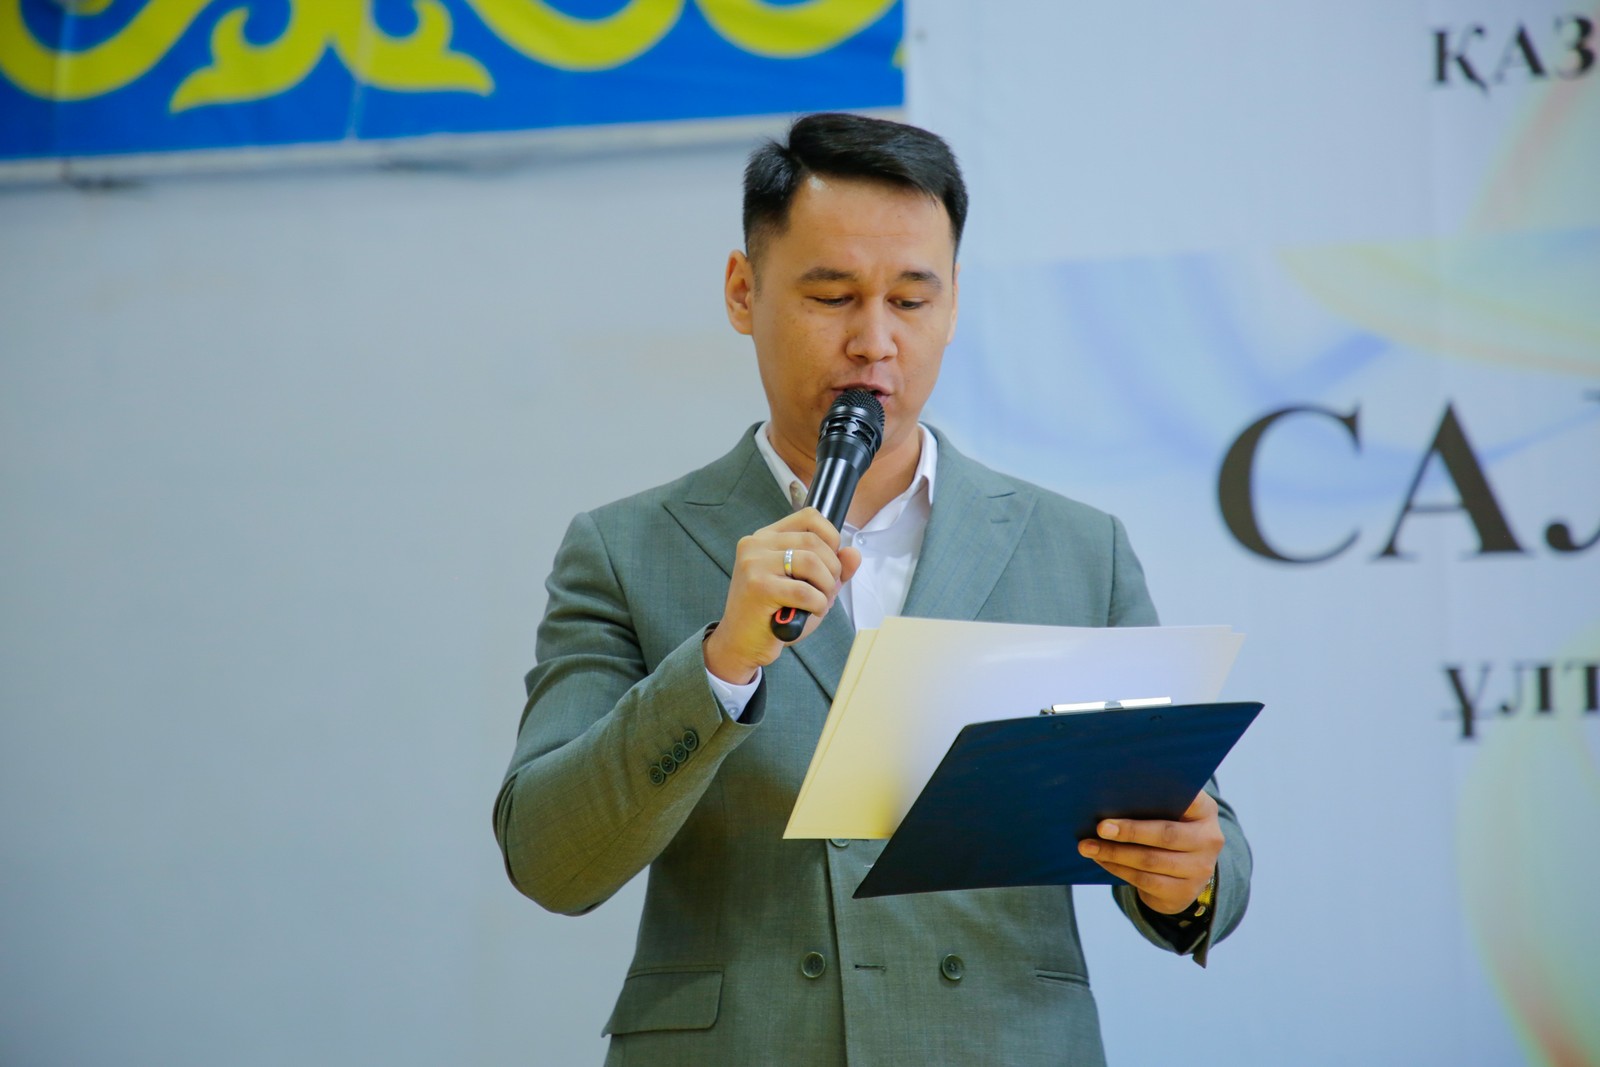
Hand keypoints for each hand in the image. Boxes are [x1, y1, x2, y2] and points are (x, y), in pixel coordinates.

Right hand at [703, 507, 861, 684]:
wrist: (741, 644)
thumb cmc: (773, 614)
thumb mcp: (807, 586)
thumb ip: (831, 568)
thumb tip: (853, 553)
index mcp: (766, 537)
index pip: (809, 516)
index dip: (831, 536)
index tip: (831, 561)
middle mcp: (756, 544)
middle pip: (814, 541)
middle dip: (832, 569)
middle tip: (826, 590)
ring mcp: (754, 564)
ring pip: (812, 562)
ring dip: (826, 587)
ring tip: (819, 602)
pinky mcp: (758, 587)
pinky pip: (805, 591)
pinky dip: (817, 604)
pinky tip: (809, 612)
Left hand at [1078, 790, 1222, 914]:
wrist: (1184, 874)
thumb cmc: (1167, 829)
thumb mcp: (1170, 812)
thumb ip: (1153, 801)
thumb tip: (1109, 794)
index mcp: (1205, 811)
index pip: (1189, 797)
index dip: (1163, 793)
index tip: (1131, 790)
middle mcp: (1209, 840)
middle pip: (1166, 835)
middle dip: (1129, 831)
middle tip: (1100, 827)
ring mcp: (1200, 869)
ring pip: (1151, 861)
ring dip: (1115, 854)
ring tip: (1088, 846)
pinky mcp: (1184, 892)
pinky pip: (1145, 881)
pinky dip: (1118, 869)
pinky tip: (1101, 860)